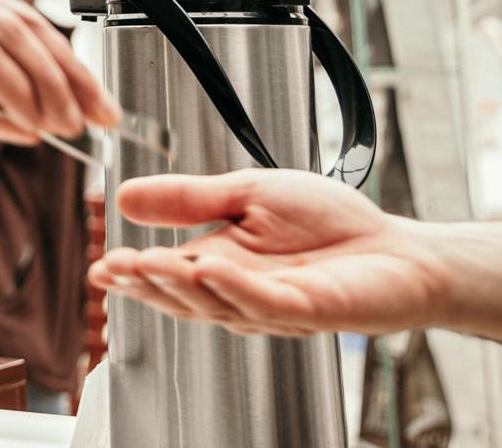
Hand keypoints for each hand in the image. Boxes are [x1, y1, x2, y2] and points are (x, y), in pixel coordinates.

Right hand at [0, 0, 117, 146]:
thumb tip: (25, 124)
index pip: (9, 12)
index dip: (59, 57)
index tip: (88, 97)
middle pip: (21, 20)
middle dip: (71, 72)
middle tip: (102, 114)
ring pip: (10, 38)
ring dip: (50, 89)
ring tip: (69, 127)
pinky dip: (17, 97)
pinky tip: (33, 128)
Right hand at [89, 169, 449, 337]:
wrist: (399, 250)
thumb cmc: (331, 224)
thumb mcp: (247, 193)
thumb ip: (189, 199)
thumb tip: (126, 196)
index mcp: (222, 264)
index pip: (168, 274)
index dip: (133, 274)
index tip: (102, 266)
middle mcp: (241, 292)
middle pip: (184, 296)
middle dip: (146, 283)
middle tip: (115, 268)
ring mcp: (274, 306)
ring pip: (217, 303)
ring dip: (180, 284)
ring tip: (146, 262)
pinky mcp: (310, 309)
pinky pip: (266, 301)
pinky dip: (235, 286)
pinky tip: (211, 268)